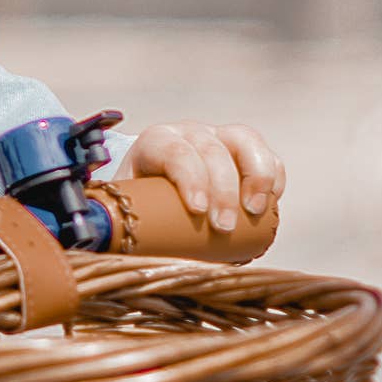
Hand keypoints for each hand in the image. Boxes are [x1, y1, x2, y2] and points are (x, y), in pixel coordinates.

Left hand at [123, 121, 283, 234]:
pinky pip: (266, 155)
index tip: (197, 211)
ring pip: (245, 141)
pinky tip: (271, 202)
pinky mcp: (245, 151)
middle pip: (211, 150)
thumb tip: (108, 248)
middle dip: (222, 189)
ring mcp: (219, 137)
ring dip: (255, 176)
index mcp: (155, 143)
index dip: (189, 176)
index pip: (175, 151)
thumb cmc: (140, 209)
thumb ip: (119, 227)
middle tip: (222, 227)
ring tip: (256, 212)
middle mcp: (189, 133)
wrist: (158, 196)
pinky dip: (272, 176)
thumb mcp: (126, 211)